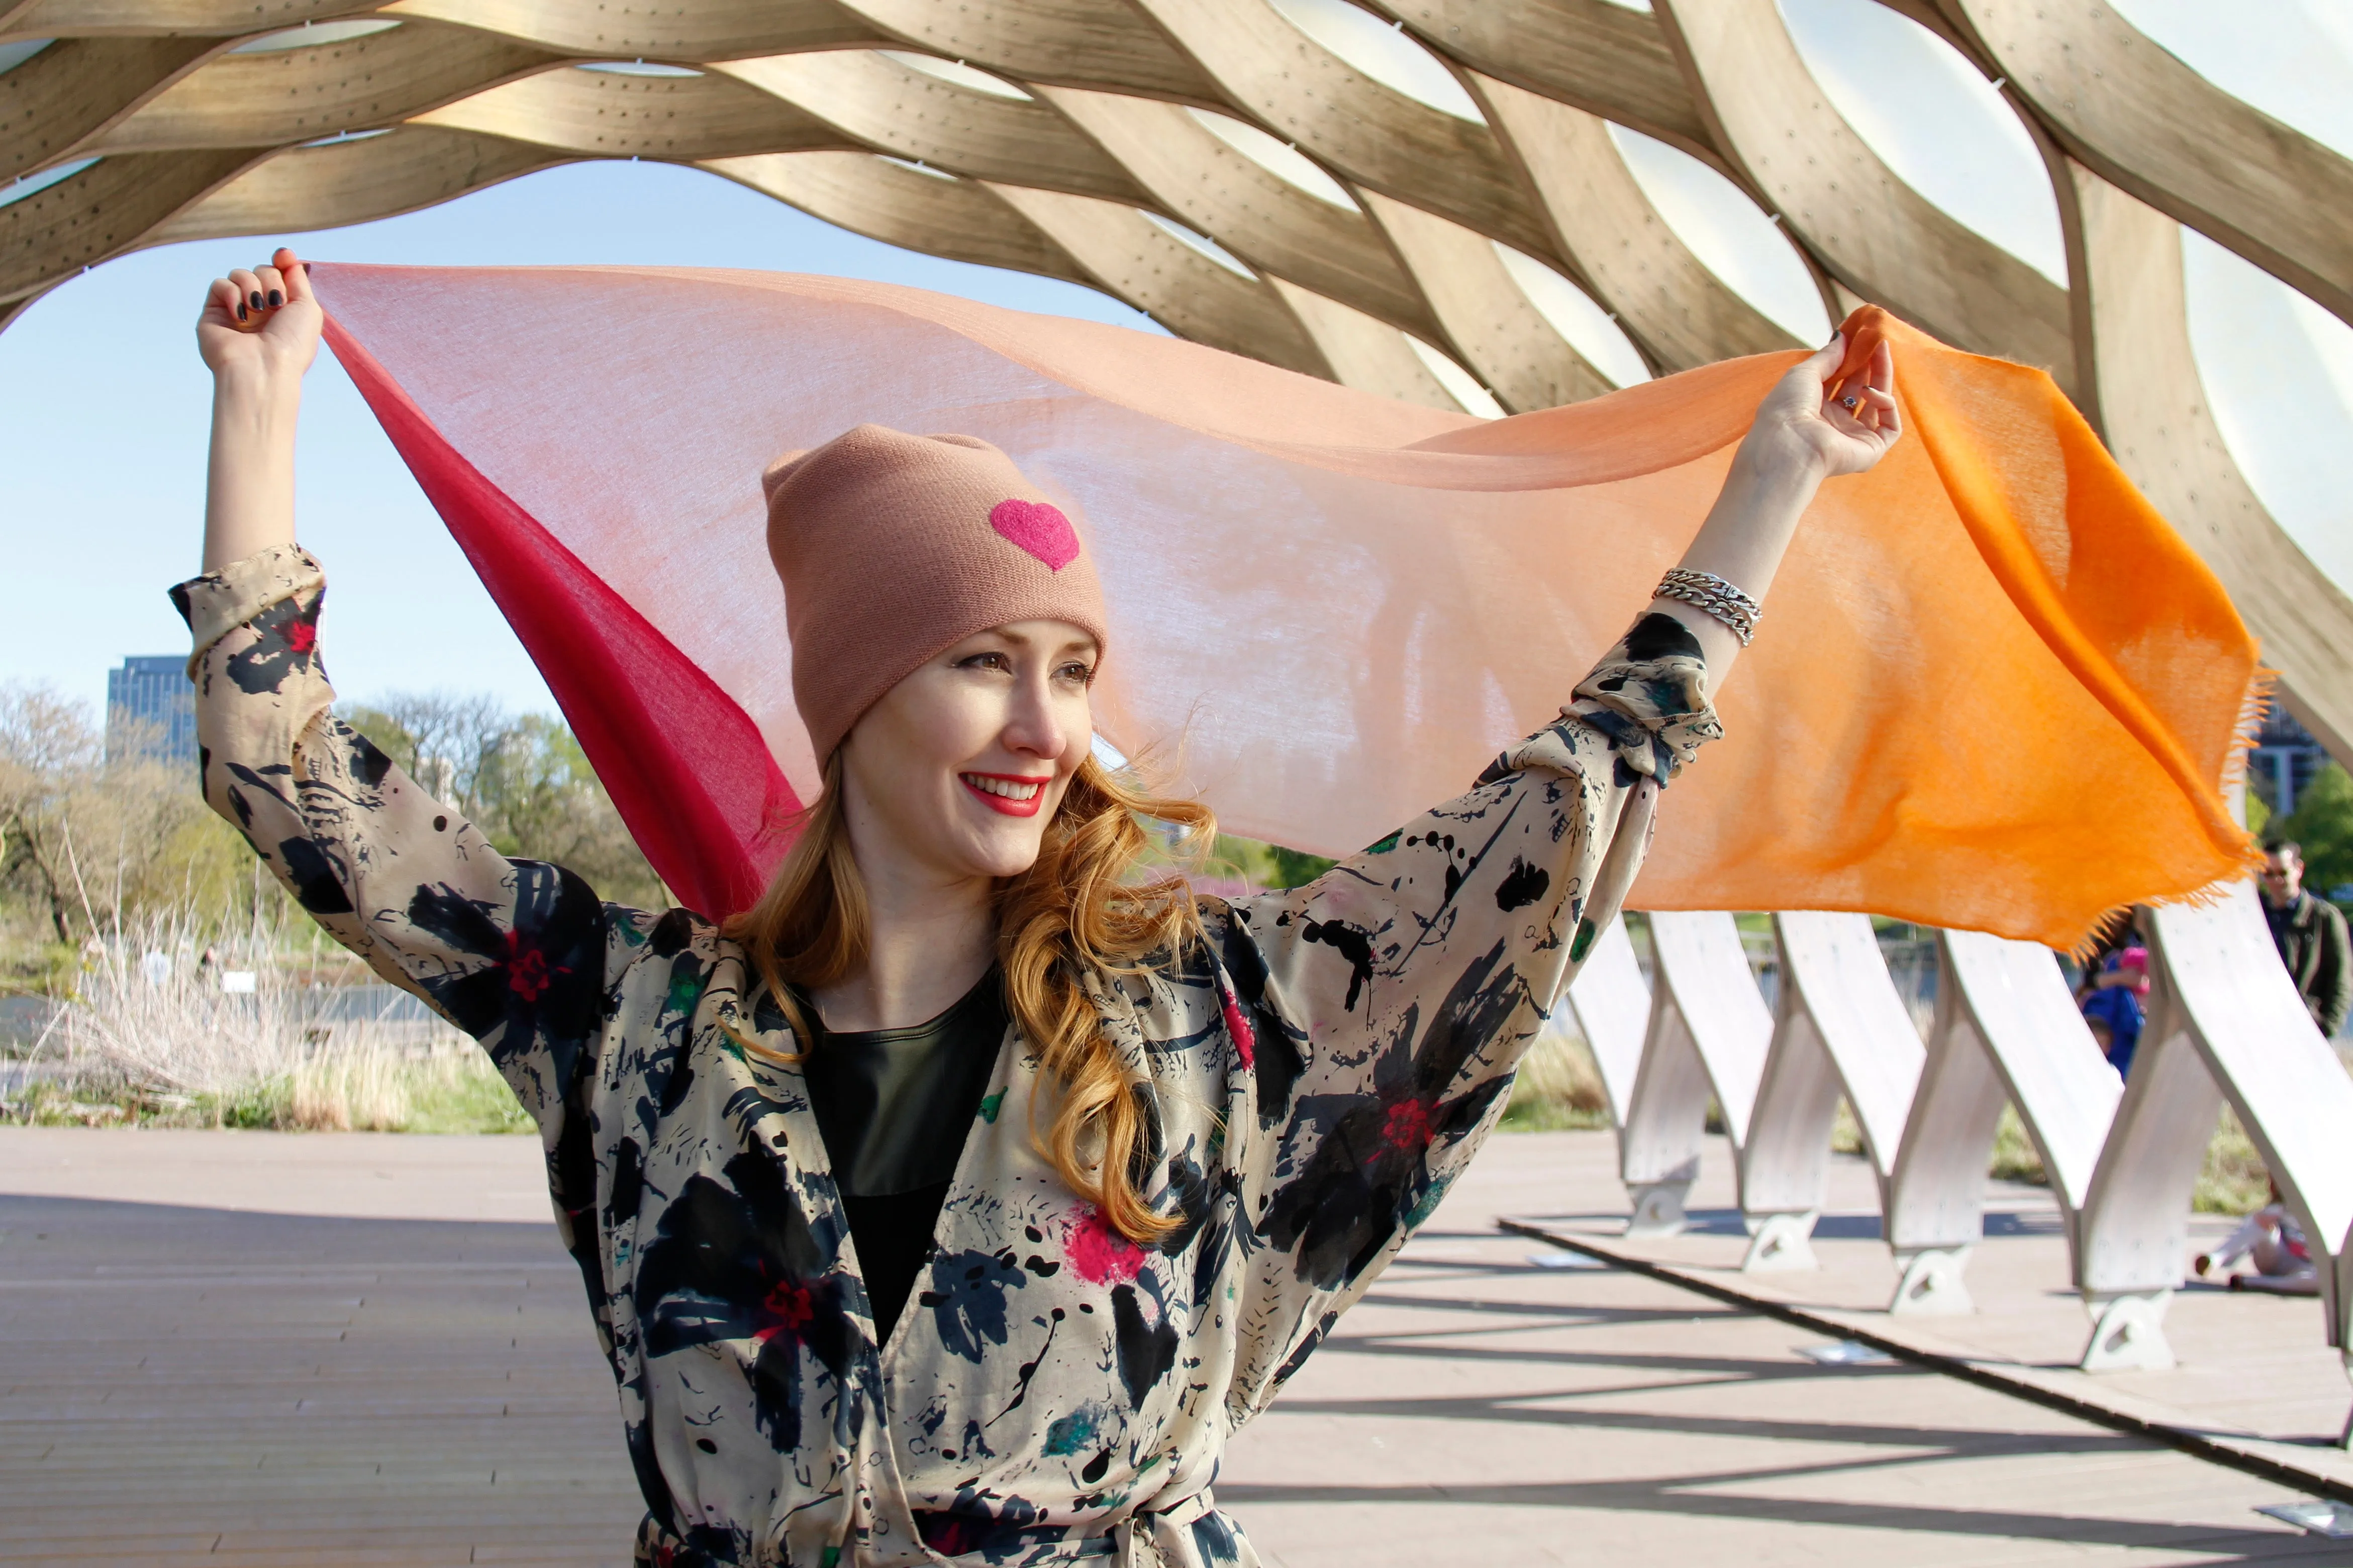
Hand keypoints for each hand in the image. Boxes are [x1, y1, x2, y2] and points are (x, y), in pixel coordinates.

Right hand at [197, 247, 321, 385]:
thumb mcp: (308, 308)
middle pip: (263, 270)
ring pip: (240, 274)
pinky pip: (220, 284)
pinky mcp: (214, 313)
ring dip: (253, 285)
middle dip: (271, 279)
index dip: (282, 261)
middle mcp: (261, 309)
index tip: (283, 255)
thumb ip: (298, 279)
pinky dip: (232, 294)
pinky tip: (241, 315)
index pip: (279, 273)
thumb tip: (286, 255)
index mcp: (284, 310)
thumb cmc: (291, 344)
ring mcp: (236, 310)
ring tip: (258, 308)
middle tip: (276, 302)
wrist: (264, 368)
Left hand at [1739, 331, 1899, 481]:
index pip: (1839, 381)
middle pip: (1859, 390)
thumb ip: (1827, 356)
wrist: (1788, 445)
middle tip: (1877, 341)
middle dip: (1869, 364)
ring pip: (1877, 404)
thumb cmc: (1786, 409)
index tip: (1861, 338)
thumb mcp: (1804, 373)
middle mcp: (1832, 423)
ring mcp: (1851, 437)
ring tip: (1881, 351)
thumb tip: (1843, 336)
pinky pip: (1890, 426)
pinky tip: (1870, 392)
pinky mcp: (1869, 450)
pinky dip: (1886, 404)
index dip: (1851, 360)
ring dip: (1881, 377)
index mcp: (1813, 408)